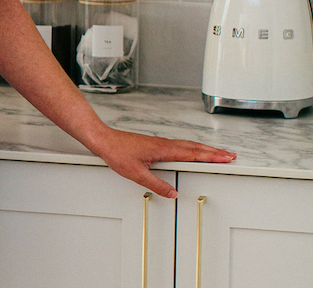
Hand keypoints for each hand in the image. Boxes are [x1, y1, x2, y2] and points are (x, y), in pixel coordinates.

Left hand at [91, 127, 235, 197]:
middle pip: (194, 147)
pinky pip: (179, 146)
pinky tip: (191, 152)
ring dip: (203, 148)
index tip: (226, 157)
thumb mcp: (136, 174)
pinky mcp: (154, 144)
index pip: (193, 153)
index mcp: (163, 150)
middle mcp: (164, 144)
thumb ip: (156, 184)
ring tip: (216, 152)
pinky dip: (191, 148)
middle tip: (230, 154)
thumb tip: (173, 193)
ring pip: (187, 145)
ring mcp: (159, 143)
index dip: (211, 156)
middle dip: (213, 151)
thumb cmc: (117, 153)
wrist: (103, 139)